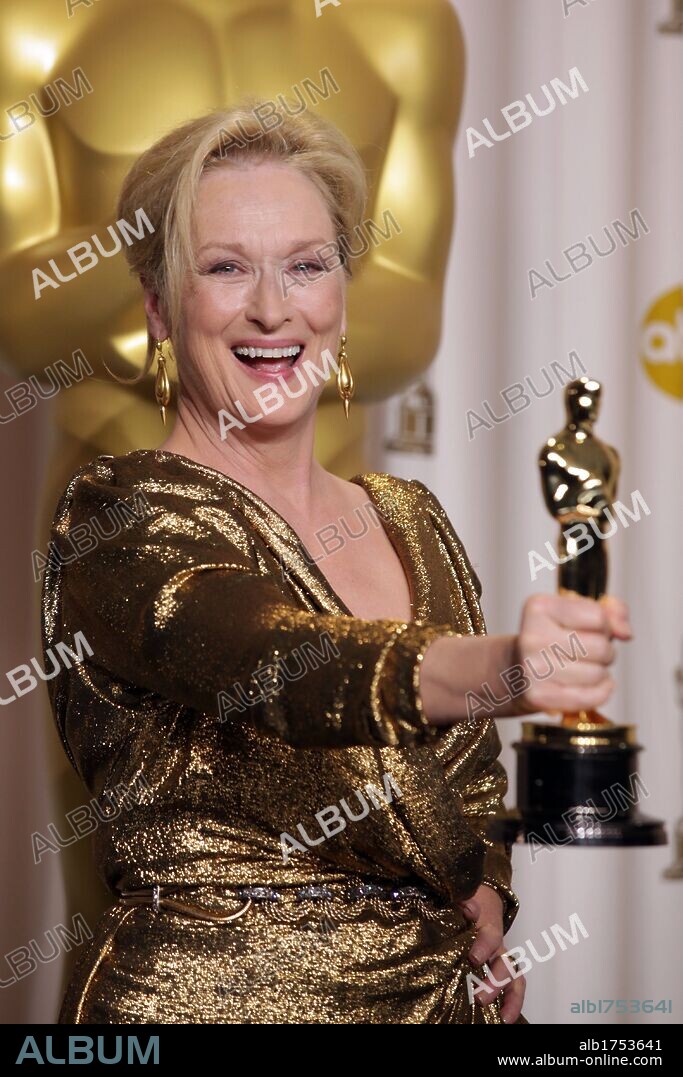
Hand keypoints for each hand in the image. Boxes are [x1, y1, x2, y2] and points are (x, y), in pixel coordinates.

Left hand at [459, 884, 524, 1023]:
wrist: (482, 900)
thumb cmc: (467, 903)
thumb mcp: (461, 898)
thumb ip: (463, 901)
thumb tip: (468, 906)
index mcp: (486, 927)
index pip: (490, 935)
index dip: (484, 946)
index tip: (474, 959)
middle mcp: (498, 945)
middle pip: (504, 963)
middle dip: (495, 982)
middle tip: (479, 997)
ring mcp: (501, 958)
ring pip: (514, 977)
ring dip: (510, 997)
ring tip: (502, 1018)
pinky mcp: (500, 969)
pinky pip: (514, 986)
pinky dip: (513, 1003)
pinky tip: (505, 1018)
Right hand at [515, 593, 631, 715]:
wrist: (514, 671)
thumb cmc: (551, 640)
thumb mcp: (575, 614)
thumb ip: (611, 612)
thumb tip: (625, 632)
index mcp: (540, 607)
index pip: (598, 616)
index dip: (604, 626)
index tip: (590, 631)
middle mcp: (532, 636)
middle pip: (600, 647)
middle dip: (606, 652)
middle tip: (591, 654)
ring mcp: (533, 668)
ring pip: (598, 674)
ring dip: (601, 674)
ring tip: (585, 669)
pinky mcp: (539, 696)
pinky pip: (590, 697)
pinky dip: (601, 693)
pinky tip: (594, 686)